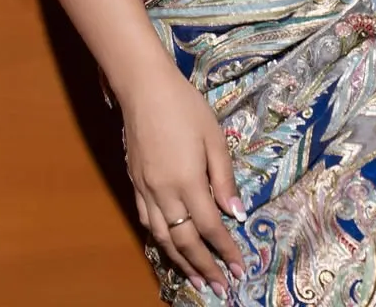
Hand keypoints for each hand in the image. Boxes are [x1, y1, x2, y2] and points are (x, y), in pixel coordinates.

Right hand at [122, 67, 245, 296]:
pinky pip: (147, 222)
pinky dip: (160, 240)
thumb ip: (225, 177)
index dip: (226, 250)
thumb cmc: (185, 107)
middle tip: (221, 286)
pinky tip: (169, 246)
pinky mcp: (135, 184)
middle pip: (186, 241)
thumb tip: (236, 213)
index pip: (211, 227)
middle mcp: (164, 193)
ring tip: (196, 277)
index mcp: (188, 181)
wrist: (143, 89)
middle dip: (205, 266)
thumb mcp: (214, 136)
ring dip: (181, 261)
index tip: (240, 268)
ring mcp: (146, 190)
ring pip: (163, 238)